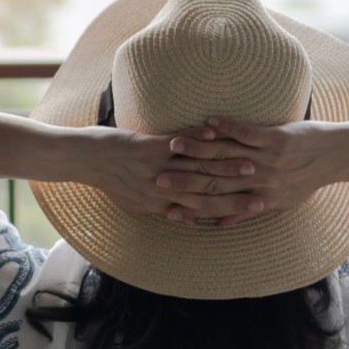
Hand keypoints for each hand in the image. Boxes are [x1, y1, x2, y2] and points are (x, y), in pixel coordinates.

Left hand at [83, 125, 265, 222]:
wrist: (82, 160)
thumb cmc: (109, 180)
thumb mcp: (135, 203)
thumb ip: (160, 208)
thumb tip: (182, 215)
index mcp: (158, 206)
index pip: (201, 211)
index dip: (230, 211)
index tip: (255, 209)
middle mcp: (159, 192)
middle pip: (205, 195)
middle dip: (237, 194)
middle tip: (265, 192)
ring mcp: (153, 170)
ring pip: (196, 171)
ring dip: (225, 166)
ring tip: (252, 164)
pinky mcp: (146, 149)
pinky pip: (176, 145)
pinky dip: (198, 140)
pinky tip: (217, 134)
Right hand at [156, 116, 337, 225]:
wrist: (338, 156)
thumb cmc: (306, 180)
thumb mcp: (279, 203)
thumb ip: (246, 212)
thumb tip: (217, 225)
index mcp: (259, 199)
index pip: (218, 204)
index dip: (191, 205)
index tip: (166, 206)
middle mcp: (261, 182)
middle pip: (216, 181)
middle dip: (185, 179)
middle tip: (157, 178)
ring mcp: (269, 160)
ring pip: (228, 155)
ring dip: (200, 149)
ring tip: (175, 145)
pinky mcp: (278, 139)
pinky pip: (249, 132)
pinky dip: (229, 125)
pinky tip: (209, 119)